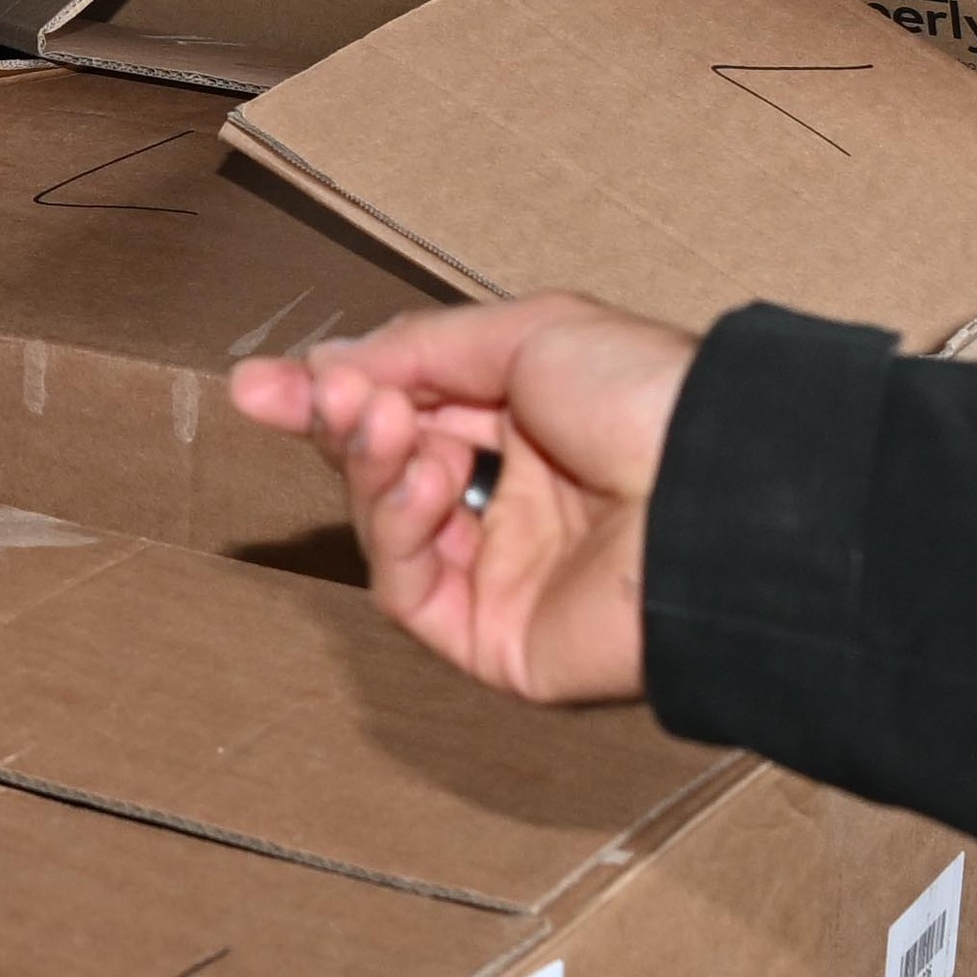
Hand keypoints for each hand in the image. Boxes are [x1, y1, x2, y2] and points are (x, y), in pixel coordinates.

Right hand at [227, 294, 706, 706]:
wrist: (716, 492)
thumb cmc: (648, 399)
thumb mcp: (526, 334)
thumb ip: (415, 351)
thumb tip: (317, 368)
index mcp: (535, 427)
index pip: (408, 416)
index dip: (335, 396)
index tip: (260, 382)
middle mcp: (519, 505)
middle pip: (386, 471)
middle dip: (344, 427)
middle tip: (320, 397)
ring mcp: (507, 577)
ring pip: (388, 531)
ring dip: (369, 468)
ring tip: (382, 424)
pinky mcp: (497, 642)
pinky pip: (410, 591)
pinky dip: (394, 529)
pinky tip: (421, 478)